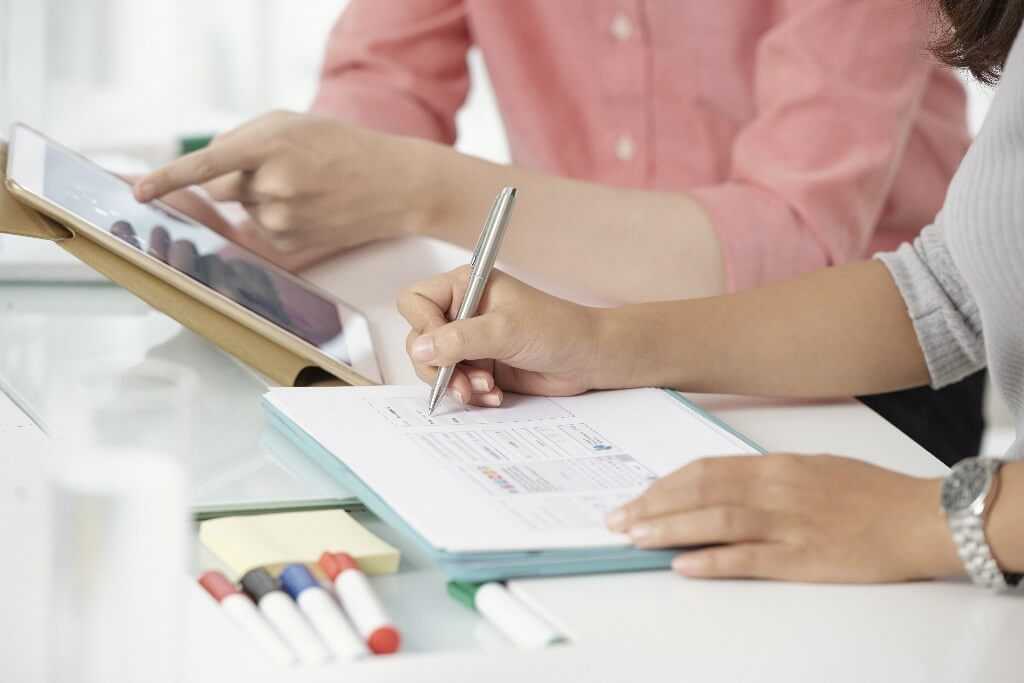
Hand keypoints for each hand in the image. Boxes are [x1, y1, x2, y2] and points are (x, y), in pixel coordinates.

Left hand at [133, 111, 436, 269]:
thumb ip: (244, 140)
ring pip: (243, 209)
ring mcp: (282, 220)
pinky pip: (259, 230)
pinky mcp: (288, 246)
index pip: (209, 164)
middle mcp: (274, 186)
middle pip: (223, 186)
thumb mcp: (292, 124)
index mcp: (273, 145)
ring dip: (261, 198)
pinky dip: (276, 219)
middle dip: (239, 178)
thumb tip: (206, 178)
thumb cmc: (341, 148)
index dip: (169, 179)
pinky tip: (311, 210)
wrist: (394, 185)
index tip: (139, 192)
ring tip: (308, 189)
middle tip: (286, 170)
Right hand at [398, 267, 604, 405]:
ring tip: (486, 388)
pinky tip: (494, 394)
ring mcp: (470, 341)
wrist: (588, 358)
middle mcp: (463, 312)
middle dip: (439, 366)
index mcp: (465, 287)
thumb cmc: (557, 330)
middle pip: (420, 339)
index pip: (416, 302)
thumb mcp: (506, 330)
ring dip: (456, 383)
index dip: (422, 328)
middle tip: (463, 381)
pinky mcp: (479, 365)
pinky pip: (455, 383)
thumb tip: (421, 348)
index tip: (439, 349)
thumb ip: (460, 339)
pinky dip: (470, 393)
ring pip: (434, 366)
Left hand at [606, 454, 962, 582]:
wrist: (921, 518)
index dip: (665, 484)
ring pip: (715, 522)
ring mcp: (787, 523)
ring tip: (635, 538)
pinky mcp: (802, 558)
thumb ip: (767, 476)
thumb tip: (723, 488)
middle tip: (619, 519)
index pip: (704, 470)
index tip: (637, 496)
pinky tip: (682, 565)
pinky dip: (711, 561)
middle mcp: (775, 489)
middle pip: (700, 492)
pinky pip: (747, 559)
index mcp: (775, 465)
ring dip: (669, 529)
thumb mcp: (813, 468)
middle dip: (653, 505)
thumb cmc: (870, 493)